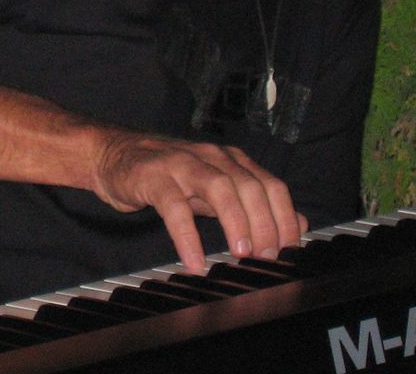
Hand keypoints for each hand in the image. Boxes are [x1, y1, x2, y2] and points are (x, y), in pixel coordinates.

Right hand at [90, 131, 306, 271]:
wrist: (116, 155)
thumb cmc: (170, 176)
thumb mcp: (216, 188)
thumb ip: (255, 205)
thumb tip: (299, 223)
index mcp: (231, 161)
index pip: (271, 185)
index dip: (284, 217)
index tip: (289, 249)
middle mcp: (212, 157)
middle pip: (250, 186)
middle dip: (265, 223)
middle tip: (267, 255)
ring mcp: (182, 164)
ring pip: (219, 187)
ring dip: (235, 221)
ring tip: (241, 253)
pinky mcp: (154, 178)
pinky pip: (174, 207)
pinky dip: (187, 236)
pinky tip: (194, 260)